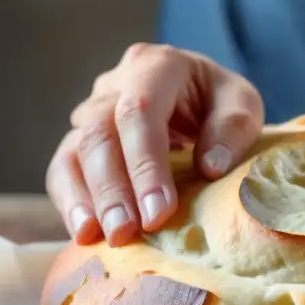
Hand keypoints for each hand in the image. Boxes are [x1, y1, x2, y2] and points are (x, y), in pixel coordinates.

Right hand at [46, 44, 263, 245]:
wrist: (196, 97)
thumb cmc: (220, 103)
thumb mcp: (242, 105)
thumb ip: (232, 129)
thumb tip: (209, 167)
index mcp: (157, 65)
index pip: (140, 111)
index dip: (146, 163)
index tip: (159, 212)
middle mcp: (114, 85)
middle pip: (100, 134)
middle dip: (112, 189)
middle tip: (126, 233)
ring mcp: (91, 111)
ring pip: (73, 152)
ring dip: (85, 199)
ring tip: (99, 238)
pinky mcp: (78, 140)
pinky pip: (62, 170)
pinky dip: (70, 202)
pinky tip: (83, 233)